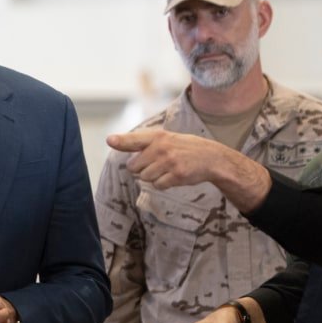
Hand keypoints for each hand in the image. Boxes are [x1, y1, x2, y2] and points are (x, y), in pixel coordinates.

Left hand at [107, 129, 271, 210]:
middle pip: (134, 166)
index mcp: (158, 137)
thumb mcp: (166, 138)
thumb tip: (115, 142)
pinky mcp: (177, 176)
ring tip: (167, 169)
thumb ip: (143, 142)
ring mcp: (170, 162)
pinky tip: (173, 176)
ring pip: (145, 177)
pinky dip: (162, 184)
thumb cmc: (185, 148)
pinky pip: (157, 185)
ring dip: (152, 177)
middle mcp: (162, 148)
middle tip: (156, 164)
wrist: (211, 158)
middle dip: (141, 168)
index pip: (135, 139)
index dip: (121, 141)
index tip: (110, 140)